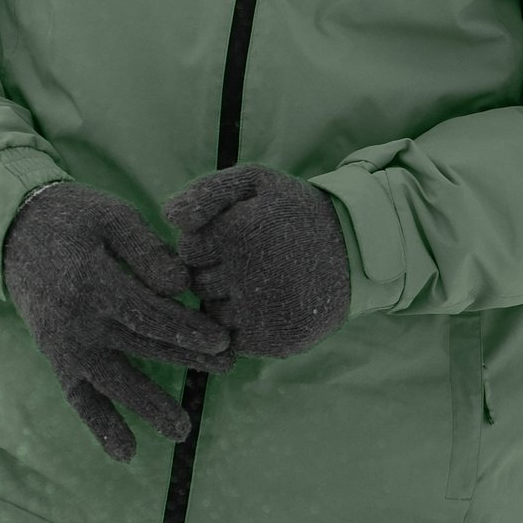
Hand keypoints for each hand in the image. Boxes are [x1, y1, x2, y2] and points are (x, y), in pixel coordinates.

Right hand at [0, 182, 229, 462]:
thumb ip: (148, 250)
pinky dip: (100, 425)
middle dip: (187, 360)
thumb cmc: (73, 218)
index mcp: (92, 282)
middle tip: (227, 368)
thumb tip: (182, 286)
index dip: (186, 329)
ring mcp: (65, 344)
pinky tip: (126, 453)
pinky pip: (79, 397)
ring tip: (181, 429)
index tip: (223, 340)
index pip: (147, 315)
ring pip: (112, 382)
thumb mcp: (112, 217)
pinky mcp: (58, 358)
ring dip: (147, 405)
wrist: (14, 233)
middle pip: (140, 348)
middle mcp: (76, 321)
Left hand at [163, 166, 351, 359]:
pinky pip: (233, 340)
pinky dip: (243, 327)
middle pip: (197, 284)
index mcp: (240, 231)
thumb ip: (207, 190)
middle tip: (253, 261)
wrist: (355, 250)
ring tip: (262, 283)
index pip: (187, 249)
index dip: (209, 243)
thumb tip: (168, 214)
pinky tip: (267, 306)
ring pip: (212, 315)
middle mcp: (251, 272)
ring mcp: (265, 310)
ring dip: (227, 302)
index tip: (237, 238)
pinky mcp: (277, 339)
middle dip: (215, 272)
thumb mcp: (256, 182)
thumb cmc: (294, 213)